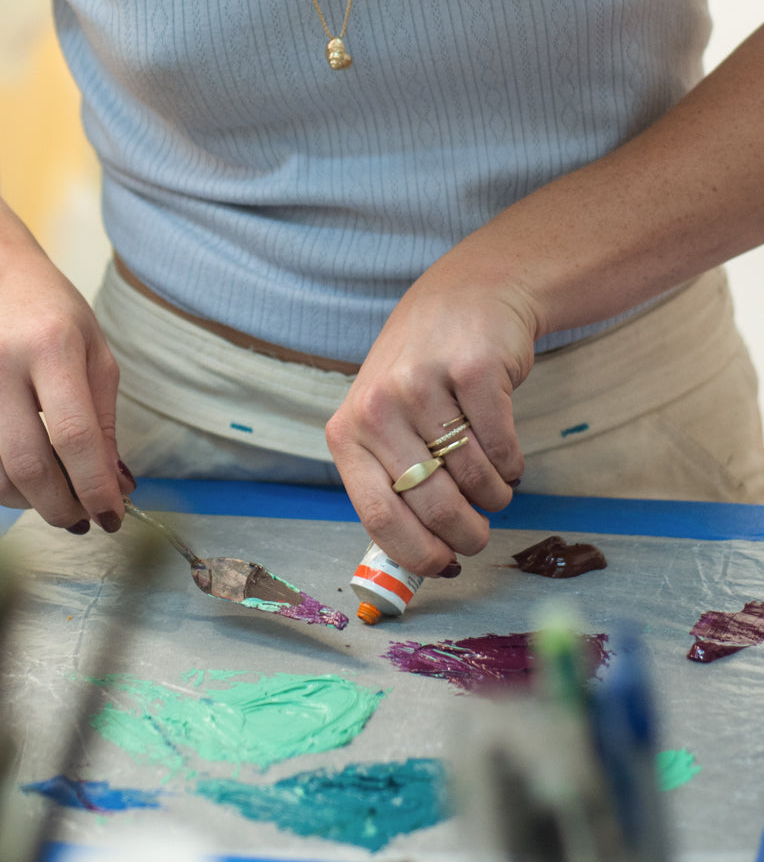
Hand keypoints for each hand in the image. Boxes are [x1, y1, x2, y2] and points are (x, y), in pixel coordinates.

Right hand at [0, 221, 131, 529]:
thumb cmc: (43, 306)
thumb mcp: (91, 345)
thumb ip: (104, 417)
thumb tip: (115, 485)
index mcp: (50, 345)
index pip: (75, 437)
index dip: (96, 488)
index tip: (112, 516)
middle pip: (29, 468)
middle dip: (63, 509)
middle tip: (82, 518)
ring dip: (26, 505)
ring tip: (49, 496)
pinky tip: (10, 481)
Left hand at [325, 261, 533, 574]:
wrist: (468, 295)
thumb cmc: (423, 371)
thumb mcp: (385, 417)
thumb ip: (390, 477)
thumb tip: (417, 561)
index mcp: (348, 428)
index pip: (379, 514)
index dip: (417, 553)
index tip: (444, 566)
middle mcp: (379, 405)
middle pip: (431, 505)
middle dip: (466, 535)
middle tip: (479, 536)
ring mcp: (424, 384)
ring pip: (474, 480)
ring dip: (494, 496)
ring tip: (493, 483)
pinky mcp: (474, 370)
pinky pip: (504, 450)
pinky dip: (513, 464)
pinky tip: (506, 452)